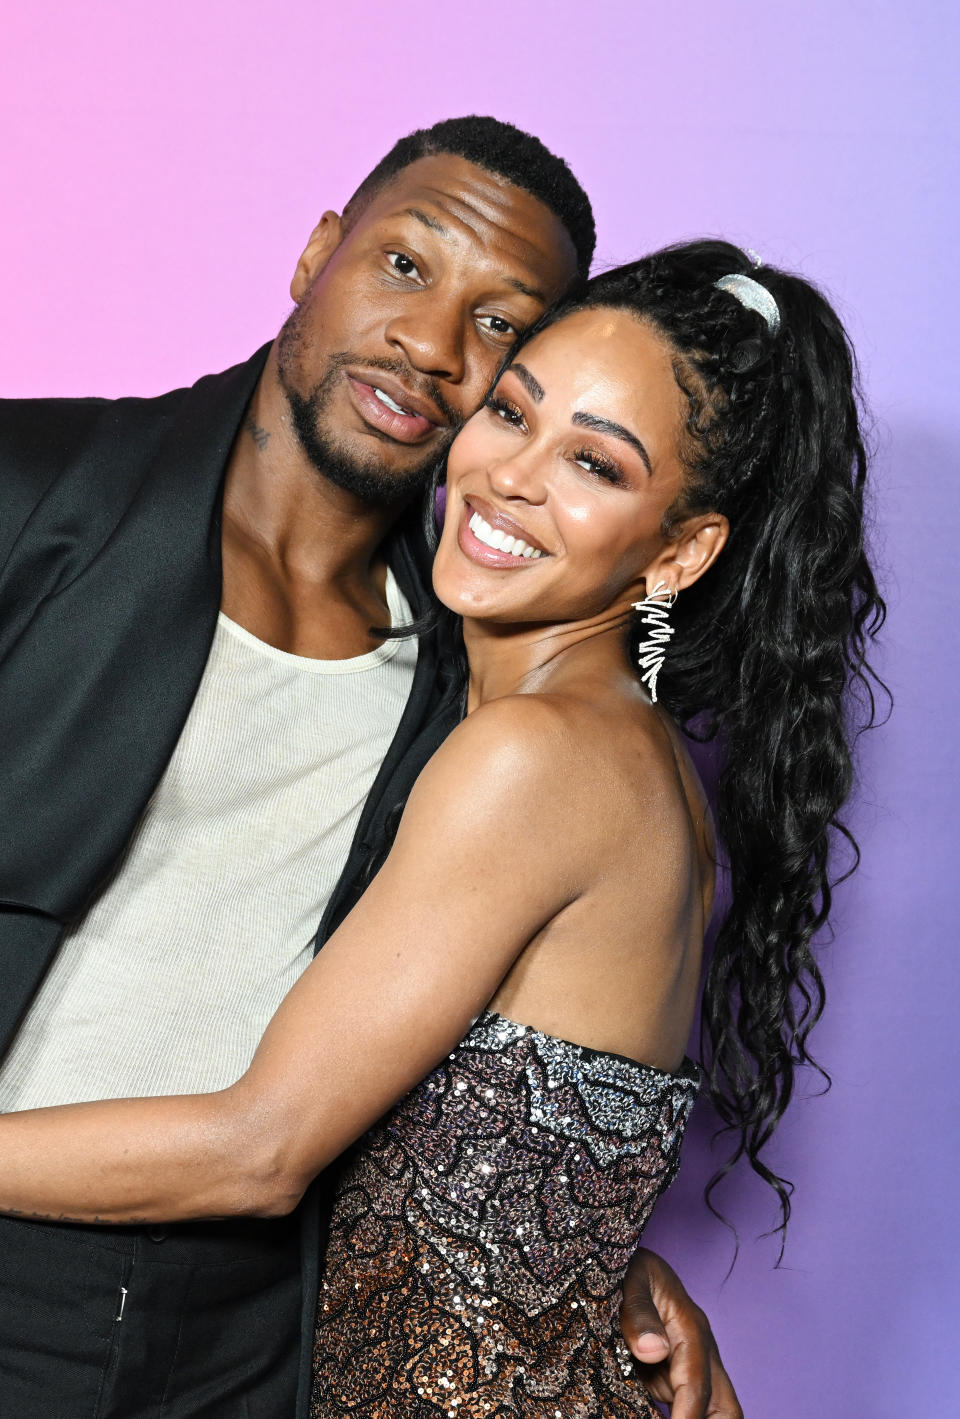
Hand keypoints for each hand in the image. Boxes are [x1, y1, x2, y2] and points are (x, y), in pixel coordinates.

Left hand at [619, 1246, 742, 1417]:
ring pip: (708, 1408)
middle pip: (725, 1407)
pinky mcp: (674, 1373)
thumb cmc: (631, 1266)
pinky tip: (653, 1415)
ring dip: (694, 1418)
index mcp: (691, 1330)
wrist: (633, 1262)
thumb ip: (640, 1313)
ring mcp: (690, 1364)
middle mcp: (699, 1352)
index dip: (688, 1416)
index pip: (697, 1386)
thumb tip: (653, 1351)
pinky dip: (677, 1415)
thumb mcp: (632, 1279)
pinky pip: (683, 1405)